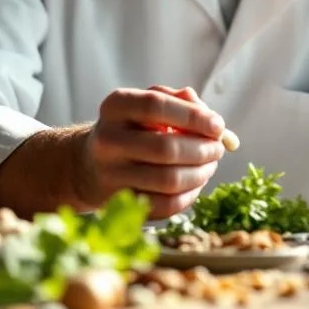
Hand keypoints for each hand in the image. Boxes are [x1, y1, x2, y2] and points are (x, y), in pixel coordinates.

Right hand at [77, 85, 227, 218]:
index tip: (218, 126)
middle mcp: (108, 139)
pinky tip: (195, 185)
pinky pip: (164, 206)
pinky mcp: (119, 203)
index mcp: (116, 106)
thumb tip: (215, 124)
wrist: (91, 163)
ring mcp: (110, 174)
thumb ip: (182, 102)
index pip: (156, 105)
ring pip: (168, 181)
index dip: (193, 117)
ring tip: (209, 166)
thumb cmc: (133, 128)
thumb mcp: (149, 103)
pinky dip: (189, 197)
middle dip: (202, 150)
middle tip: (217, 149)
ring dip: (200, 174)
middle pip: (166, 148)